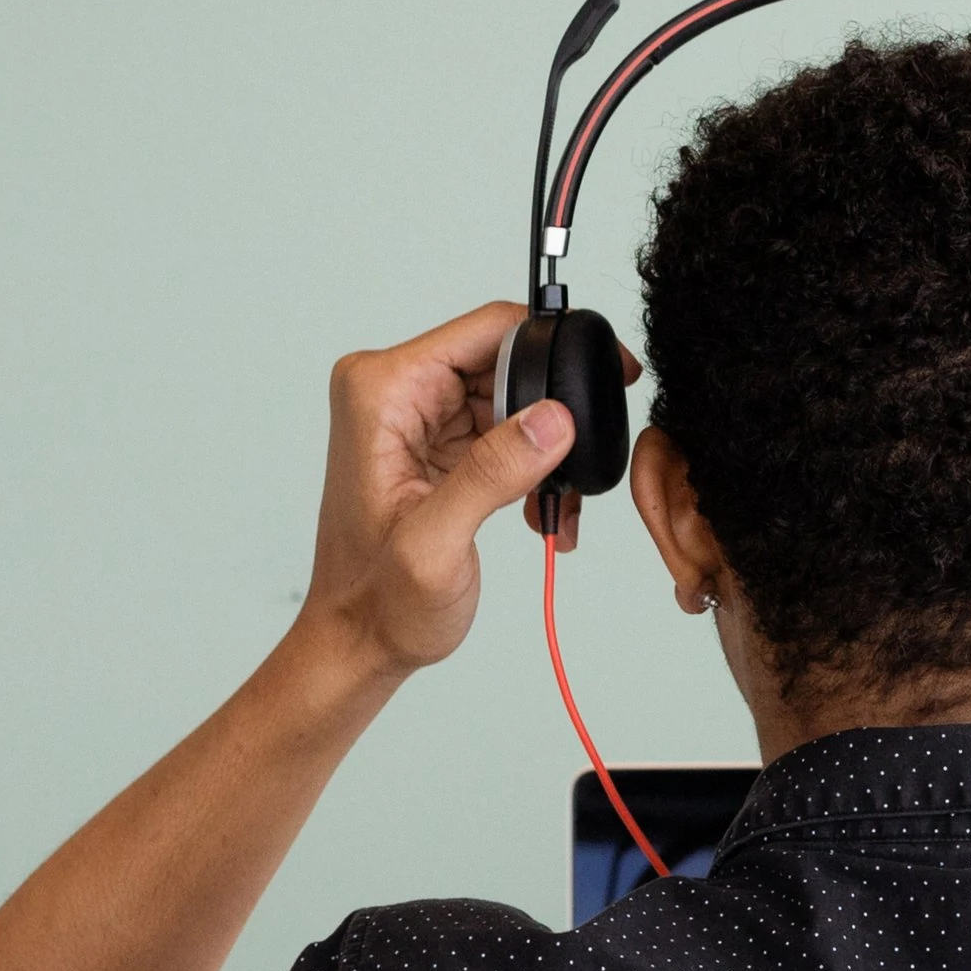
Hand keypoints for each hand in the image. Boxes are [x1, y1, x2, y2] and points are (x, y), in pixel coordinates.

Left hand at [301, 304, 624, 673]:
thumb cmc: (379, 603)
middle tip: (572, 468)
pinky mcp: (436, 440)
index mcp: (383, 392)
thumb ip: (492, 474)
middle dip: (550, 412)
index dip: (554, 343)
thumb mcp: (436, 544)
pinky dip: (533, 465)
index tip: (609, 370)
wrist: (361, 641)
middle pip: (507, 360)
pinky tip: (539, 507)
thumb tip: (553, 419)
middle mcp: (395, 390)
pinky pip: (505, 427)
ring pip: (514, 396)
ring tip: (553, 502)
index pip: (486, 329)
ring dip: (545, 447)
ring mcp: (416, 414)